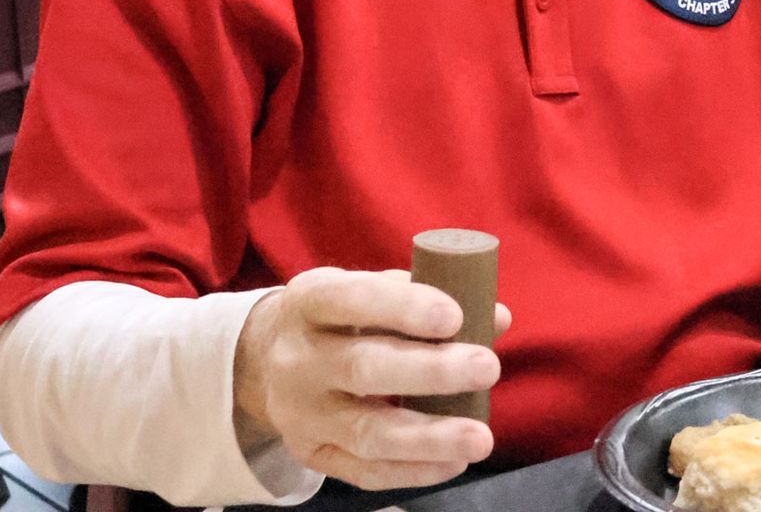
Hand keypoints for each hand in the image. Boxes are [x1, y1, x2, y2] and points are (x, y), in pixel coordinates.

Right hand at [233, 268, 512, 489]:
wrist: (263, 359)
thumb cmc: (340, 317)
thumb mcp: (369, 289)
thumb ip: (430, 297)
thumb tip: (497, 318)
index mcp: (311, 302)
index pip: (353, 300)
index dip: (404, 308)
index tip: (454, 316)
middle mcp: (298, 360)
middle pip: (363, 370)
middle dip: (431, 372)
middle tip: (488, 368)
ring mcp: (300, 413)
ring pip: (366, 431)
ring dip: (429, 437)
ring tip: (480, 437)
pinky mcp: (311, 453)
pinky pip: (362, 471)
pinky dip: (412, 470)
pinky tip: (453, 462)